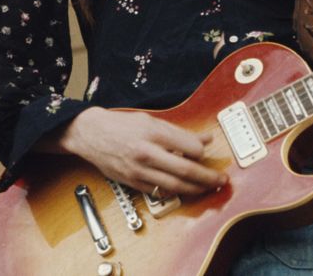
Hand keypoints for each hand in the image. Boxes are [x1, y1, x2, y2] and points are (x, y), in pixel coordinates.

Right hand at [61, 107, 226, 196]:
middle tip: (221, 179)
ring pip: (175, 185)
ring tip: (208, 187)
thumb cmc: (122, 125)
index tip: (208, 154)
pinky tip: (184, 189)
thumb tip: (206, 139)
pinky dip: (175, 192)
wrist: (90, 134)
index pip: (189, 147)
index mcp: (154, 132)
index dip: (203, 153)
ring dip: (196, 189)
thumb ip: (179, 132)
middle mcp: (147, 152)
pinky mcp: (132, 182)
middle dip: (208, 177)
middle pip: (186, 170)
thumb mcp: (151, 120)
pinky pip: (159, 191)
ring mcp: (139, 170)